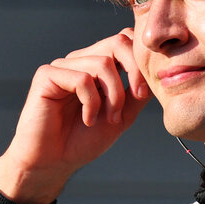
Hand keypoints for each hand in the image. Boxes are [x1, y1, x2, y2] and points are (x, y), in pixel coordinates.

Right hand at [0, 30, 149, 203]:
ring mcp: (63, 66)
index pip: (124, 41)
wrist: (52, 162)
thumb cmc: (82, 141)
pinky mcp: (47, 75)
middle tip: (137, 97)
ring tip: (109, 118)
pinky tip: (87, 119)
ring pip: (103, 63)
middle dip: (134, 71)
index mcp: (97, 66)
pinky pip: (82, 78)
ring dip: (114, 95)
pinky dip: (92, 102)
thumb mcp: (121, 117)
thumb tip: (157, 75)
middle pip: (117, 42)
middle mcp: (80, 61)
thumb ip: (137, 95)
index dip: (140, 59)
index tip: (145, 90)